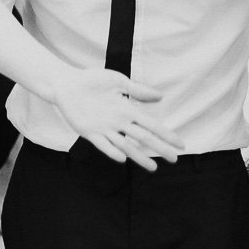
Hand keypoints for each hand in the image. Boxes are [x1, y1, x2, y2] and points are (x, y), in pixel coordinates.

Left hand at [50, 67, 185, 171]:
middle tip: (174, 160)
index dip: (166, 134)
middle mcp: (119, 122)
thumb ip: (139, 90)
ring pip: (126, 146)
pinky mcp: (89, 132)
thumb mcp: (118, 82)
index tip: (180, 144)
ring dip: (139, 157)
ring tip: (153, 168)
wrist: (67, 84)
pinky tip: (122, 158)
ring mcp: (105, 128)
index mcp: (127, 110)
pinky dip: (112, 151)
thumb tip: (161, 96)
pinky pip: (103, 144)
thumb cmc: (93, 80)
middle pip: (143, 137)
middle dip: (159, 148)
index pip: (151, 125)